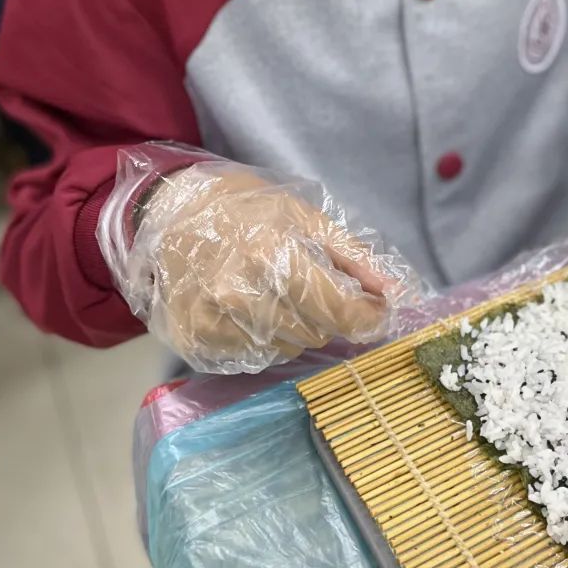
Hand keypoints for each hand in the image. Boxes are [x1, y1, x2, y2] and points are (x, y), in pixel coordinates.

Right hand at [140, 163, 396, 369]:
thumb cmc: (244, 209)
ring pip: (287, 349)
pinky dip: (261, 339)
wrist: (170, 213)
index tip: (377, 313)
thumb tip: (397, 293)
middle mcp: (240, 293)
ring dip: (294, 328)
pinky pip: (252, 358)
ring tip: (274, 293)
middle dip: (325, 313)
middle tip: (307, 284)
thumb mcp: (304, 217)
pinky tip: (248, 309)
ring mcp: (212, 321)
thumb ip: (353, 257)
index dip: (368, 317)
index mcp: (273, 255)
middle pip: (316, 332)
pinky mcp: (194, 341)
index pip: (339, 309)